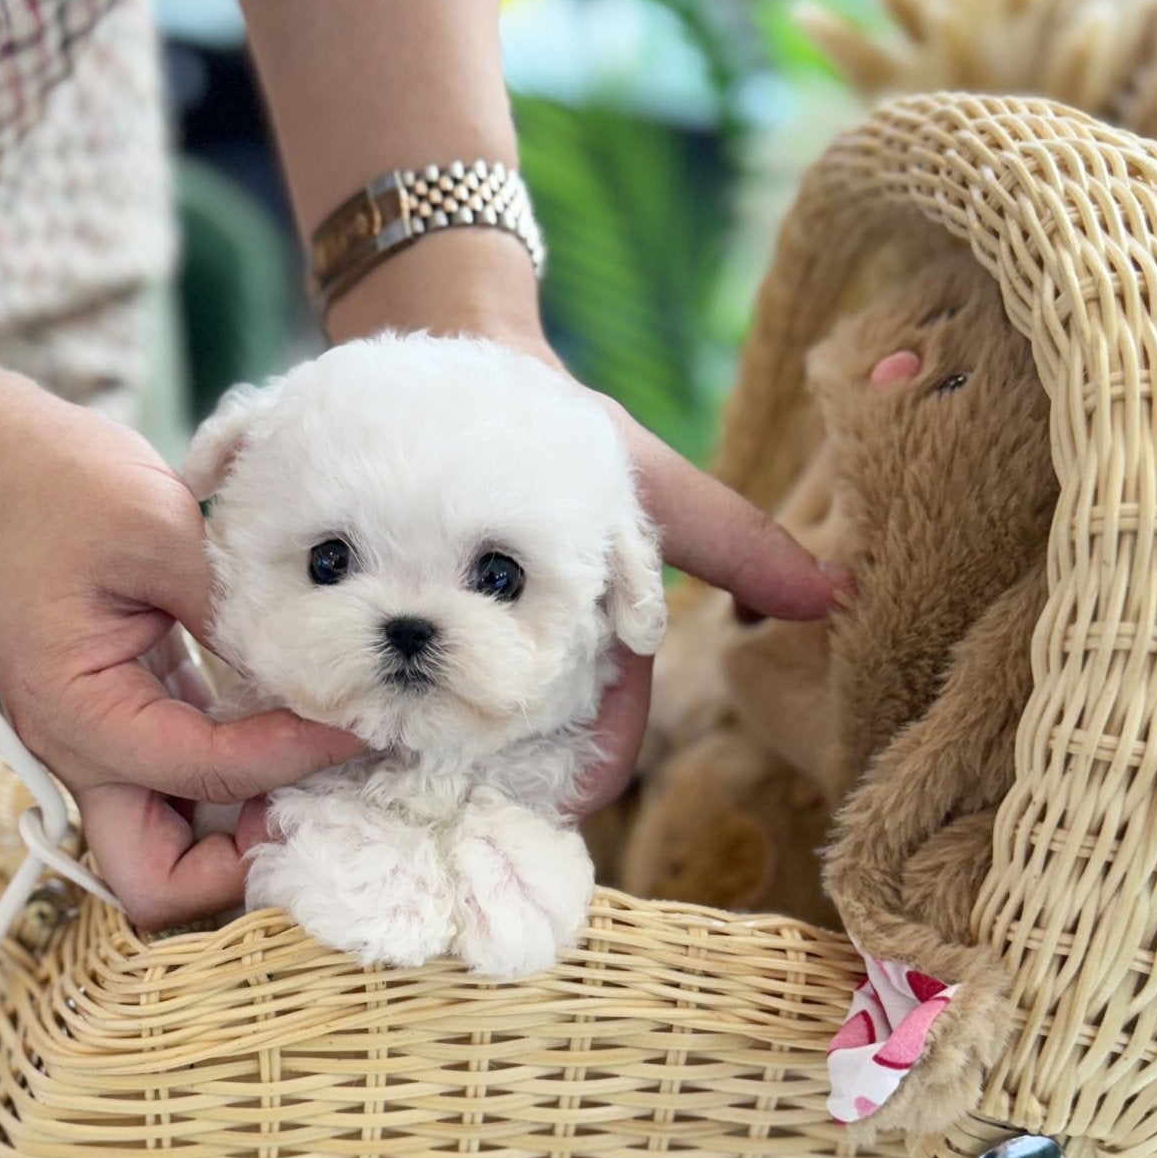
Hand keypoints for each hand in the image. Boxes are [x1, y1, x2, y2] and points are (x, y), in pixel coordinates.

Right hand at [0, 368, 360, 925]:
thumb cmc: (51, 482)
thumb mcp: (156, 527)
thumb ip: (234, 611)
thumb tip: (313, 668)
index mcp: (76, 713)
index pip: (207, 774)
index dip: (295, 757)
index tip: (360, 721)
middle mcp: (76, 750)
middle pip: (155, 877)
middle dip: (238, 863)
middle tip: (315, 801)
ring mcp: (94, 742)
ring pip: (166, 843)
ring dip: (238, 826)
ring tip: (312, 765)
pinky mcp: (117, 718)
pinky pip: (177, 785)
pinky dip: (231, 777)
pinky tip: (284, 725)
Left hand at [325, 237, 849, 816]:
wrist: (453, 358)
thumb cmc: (560, 427)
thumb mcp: (646, 480)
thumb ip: (729, 538)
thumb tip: (836, 593)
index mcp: (585, 652)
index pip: (601, 736)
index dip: (590, 773)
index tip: (568, 799)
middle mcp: (514, 668)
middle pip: (510, 751)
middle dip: (490, 778)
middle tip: (458, 797)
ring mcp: (442, 654)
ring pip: (433, 728)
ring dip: (410, 750)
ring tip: (381, 767)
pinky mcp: (374, 626)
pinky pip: (364, 681)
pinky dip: (349, 700)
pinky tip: (320, 716)